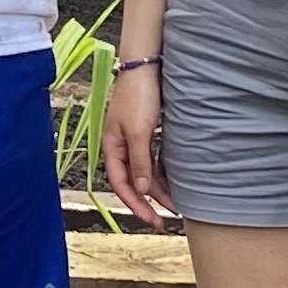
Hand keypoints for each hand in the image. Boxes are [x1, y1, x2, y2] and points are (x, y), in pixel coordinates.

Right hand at [102, 62, 174, 230]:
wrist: (146, 67)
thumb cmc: (138, 96)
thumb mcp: (139, 131)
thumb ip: (139, 161)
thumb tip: (140, 189)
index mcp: (111, 148)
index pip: (121, 185)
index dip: (136, 205)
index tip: (152, 220)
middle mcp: (120, 147)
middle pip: (133, 182)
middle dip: (149, 202)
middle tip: (166, 220)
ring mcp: (134, 140)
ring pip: (145, 173)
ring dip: (159, 189)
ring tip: (176, 204)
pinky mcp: (147, 133)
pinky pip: (154, 161)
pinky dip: (163, 173)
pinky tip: (174, 181)